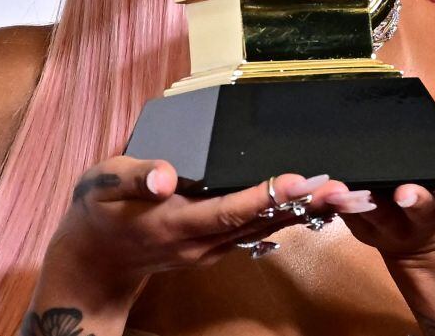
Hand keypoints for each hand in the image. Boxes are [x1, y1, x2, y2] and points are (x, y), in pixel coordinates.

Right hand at [39, 156, 352, 300]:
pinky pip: (257, 234)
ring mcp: (209, 250)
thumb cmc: (97, 213)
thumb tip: (163, 173)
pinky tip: (312, 207)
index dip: (264, 196)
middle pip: (259, 222)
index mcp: (174, 223)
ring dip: (303, 213)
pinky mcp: (214, 248)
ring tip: (341, 194)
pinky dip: (286, 219)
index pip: (228, 210)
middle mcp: (199, 243)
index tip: (298, 180)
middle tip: (342, 186)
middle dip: (302, 204)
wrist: (92, 262)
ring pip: (264, 230)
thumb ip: (134, 177)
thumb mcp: (101, 185)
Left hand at [337, 126, 434, 260]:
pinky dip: (333, 203)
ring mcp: (390, 223)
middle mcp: (422, 215)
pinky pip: (344, 214)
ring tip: (343, 189)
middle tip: (405, 192)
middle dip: (414, 199)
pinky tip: (322, 189)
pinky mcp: (361, 225)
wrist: (424, 237)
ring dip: (359, 201)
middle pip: (418, 207)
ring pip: (374, 213)